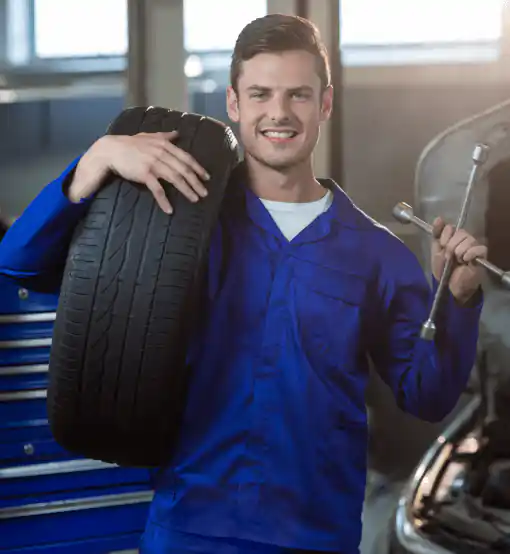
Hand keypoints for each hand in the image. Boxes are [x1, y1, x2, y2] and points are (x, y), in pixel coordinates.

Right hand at [69, 131, 209, 213]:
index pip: (186, 158)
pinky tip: (169, 210)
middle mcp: (162, 153)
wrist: (111, 150)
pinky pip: (157, 189)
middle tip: (204, 193)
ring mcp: (153, 164)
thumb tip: (177, 133)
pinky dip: (164, 200)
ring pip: (175, 178)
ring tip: (194, 199)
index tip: (207, 178)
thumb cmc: (130, 144)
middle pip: (184, 169)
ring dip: (186, 190)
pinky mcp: (144, 174)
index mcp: (165, 145)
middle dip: (196, 182)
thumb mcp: (149, 136)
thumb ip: (165, 136)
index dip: (198, 168)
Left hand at [431, 217, 487, 303]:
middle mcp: (464, 238)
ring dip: (459, 252)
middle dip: (451, 246)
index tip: (442, 246)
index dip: (444, 236)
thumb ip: (436, 235)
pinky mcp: (481, 254)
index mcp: (452, 237)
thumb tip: (439, 218)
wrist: (450, 285)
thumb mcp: (435, 252)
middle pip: (460, 232)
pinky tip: (465, 260)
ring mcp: (474, 245)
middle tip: (450, 257)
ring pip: (468, 239)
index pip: (450, 227)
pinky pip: (478, 248)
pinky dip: (469, 254)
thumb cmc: (443, 269)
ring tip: (458, 261)